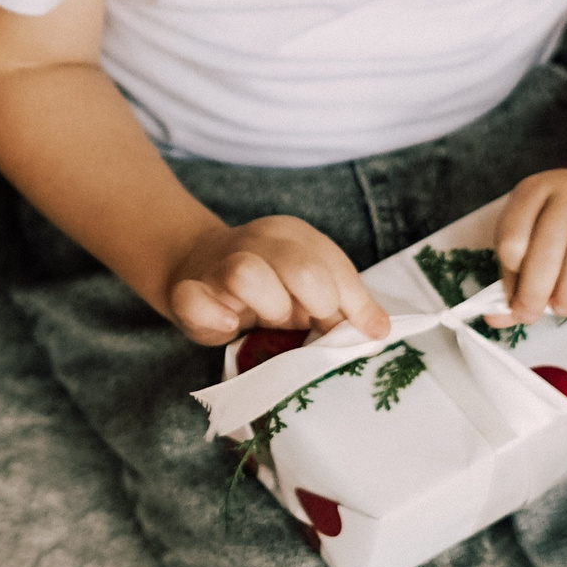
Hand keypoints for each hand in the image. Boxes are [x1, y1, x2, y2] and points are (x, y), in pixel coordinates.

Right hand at [160, 216, 390, 346]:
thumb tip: (378, 331)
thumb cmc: (267, 282)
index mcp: (292, 234)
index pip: (334, 266)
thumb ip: (345, 300)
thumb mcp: (310, 284)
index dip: (354, 305)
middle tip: (312, 324)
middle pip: (301, 269)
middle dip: (318, 306)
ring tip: (271, 321)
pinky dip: (215, 315)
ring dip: (269, 308)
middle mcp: (256, 242)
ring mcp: (219, 265)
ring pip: (246, 274)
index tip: (365, 332)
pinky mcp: (188, 292)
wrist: (197, 265)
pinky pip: (194, 300)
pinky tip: (230, 324)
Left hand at [491, 168, 566, 325]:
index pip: (514, 228)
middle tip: (533, 313)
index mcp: (538, 190)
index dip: (510, 270)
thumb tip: (497, 318)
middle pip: (552, 237)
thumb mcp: (534, 242)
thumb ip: (515, 279)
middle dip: (536, 285)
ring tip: (563, 307)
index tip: (514, 298)